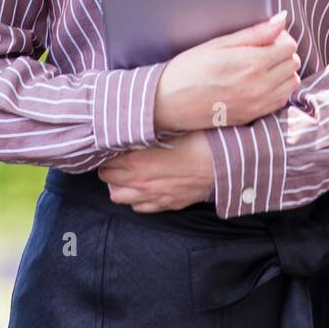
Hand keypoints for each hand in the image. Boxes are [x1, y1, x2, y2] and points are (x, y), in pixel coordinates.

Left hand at [97, 130, 214, 211]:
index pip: (106, 161)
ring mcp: (152, 196)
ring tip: (126, 174)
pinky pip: (139, 207)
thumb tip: (135, 120)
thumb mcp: (170, 128)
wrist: (223, 165)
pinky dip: (136, 198)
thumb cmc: (199, 141)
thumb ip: (148, 129)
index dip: (107, 153)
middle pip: (107, 179)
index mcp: (137, 160)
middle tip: (116, 158)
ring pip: (118, 197)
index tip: (112, 146)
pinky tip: (144, 187)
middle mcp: (140, 181)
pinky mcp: (166, 204)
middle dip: (109, 168)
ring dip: (119, 185)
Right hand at [154, 12, 300, 132]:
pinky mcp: (253, 117)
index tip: (265, 36)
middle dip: (282, 53)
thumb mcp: (219, 44)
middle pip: (293, 63)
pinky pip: (280, 101)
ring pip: (291, 83)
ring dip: (282, 72)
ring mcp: (257, 104)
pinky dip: (277, 89)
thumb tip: (281, 20)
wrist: (167, 103)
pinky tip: (258, 83)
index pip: (288, 45)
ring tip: (261, 67)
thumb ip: (255, 33)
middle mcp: (259, 87)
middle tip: (262, 50)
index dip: (279, 37)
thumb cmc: (188, 70)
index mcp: (251, 64)